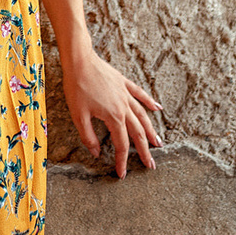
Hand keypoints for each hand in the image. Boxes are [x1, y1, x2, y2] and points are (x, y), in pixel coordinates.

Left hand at [62, 49, 162, 175]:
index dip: (122, 160)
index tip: (122, 174)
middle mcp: (124, 107)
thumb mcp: (78, 116)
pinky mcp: (123, 83)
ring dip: (151, 131)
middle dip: (145, 151)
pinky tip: (158, 108)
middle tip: (151, 165)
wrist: (79, 60)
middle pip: (138, 133)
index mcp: (113, 117)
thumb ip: (88, 137)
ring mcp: (125, 94)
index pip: (122, 144)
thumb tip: (97, 153)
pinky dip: (149, 102)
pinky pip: (140, 94)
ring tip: (159, 143)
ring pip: (143, 116)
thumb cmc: (76, 87)